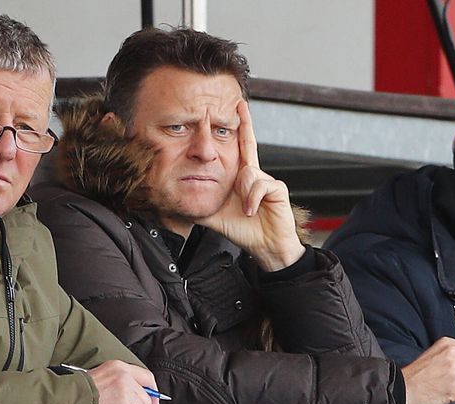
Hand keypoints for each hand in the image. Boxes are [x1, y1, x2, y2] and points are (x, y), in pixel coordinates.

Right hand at [89, 360, 158, 403]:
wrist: (71, 400)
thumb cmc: (84, 390)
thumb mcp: (104, 374)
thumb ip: (124, 379)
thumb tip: (146, 394)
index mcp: (119, 367)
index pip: (147, 377)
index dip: (153, 391)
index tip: (155, 400)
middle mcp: (124, 379)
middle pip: (146, 398)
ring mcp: (125, 396)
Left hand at [195, 100, 304, 270]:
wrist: (264, 247)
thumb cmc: (243, 231)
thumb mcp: (214, 215)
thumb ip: (198, 205)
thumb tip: (176, 202)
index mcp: (241, 178)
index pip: (240, 148)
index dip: (240, 127)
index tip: (237, 107)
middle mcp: (255, 175)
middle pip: (248, 146)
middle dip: (245, 124)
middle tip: (240, 105)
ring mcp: (267, 181)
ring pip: (248, 173)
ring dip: (243, 193)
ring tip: (245, 210)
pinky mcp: (277, 189)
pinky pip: (260, 185)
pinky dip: (253, 199)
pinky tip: (252, 211)